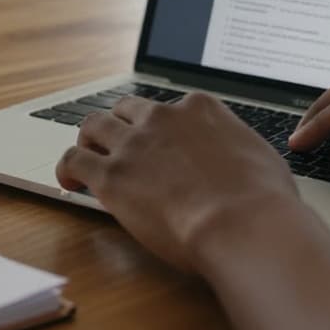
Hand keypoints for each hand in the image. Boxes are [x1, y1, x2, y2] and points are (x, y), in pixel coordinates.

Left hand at [55, 92, 300, 273]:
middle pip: (126, 110)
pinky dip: (67, 168)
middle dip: (120, 125)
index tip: (161, 142)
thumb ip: (239, 150)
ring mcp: (133, 144)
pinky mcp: (111, 174)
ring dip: (88, 141)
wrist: (242, 222)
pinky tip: (69, 181)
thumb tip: (243, 163)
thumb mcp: (260, 157)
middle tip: (117, 145)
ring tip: (85, 158)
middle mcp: (162, 118)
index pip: (170, 107)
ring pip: (93, 126)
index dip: (162, 127)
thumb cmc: (262, 200)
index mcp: (200, 108)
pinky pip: (74, 160)